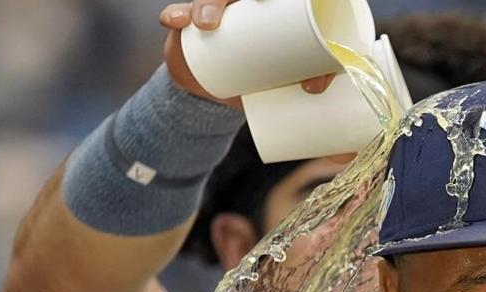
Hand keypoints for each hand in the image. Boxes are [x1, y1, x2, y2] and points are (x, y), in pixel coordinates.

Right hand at [158, 0, 335, 107]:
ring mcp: (211, 10)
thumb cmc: (266, 70)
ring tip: (205, 23)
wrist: (224, 89)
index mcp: (265, 5)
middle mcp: (237, 2)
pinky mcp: (188, 24)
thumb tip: (313, 86)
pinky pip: (177, 13)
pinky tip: (173, 20)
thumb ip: (311, 73)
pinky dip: (174, 15)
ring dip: (204, 5)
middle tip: (242, 11)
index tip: (267, 1)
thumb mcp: (290, 71)